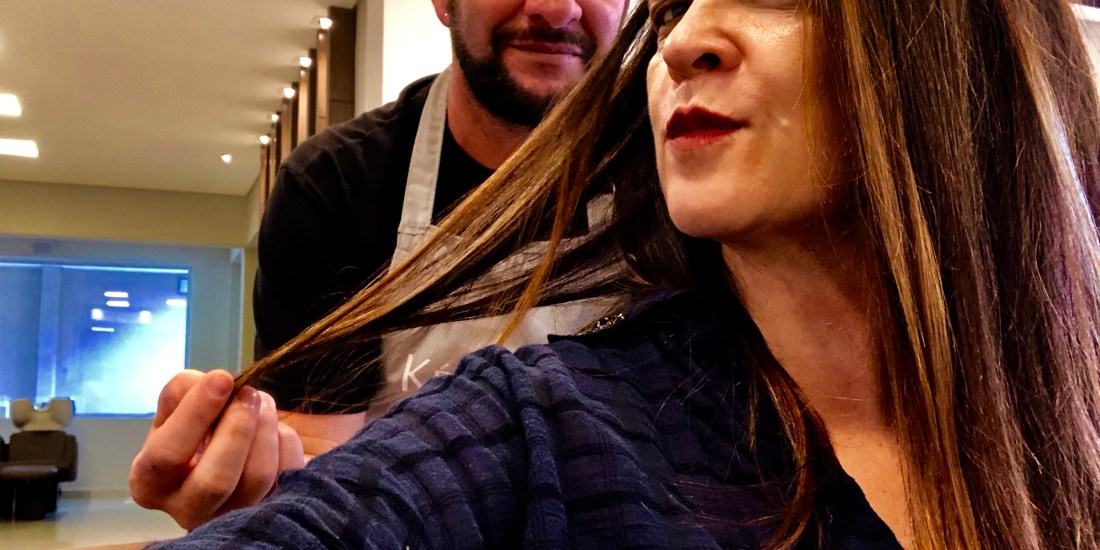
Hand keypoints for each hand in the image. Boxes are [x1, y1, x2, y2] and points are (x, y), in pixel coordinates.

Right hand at [129, 370, 304, 529]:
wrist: (226, 450)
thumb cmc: (193, 430)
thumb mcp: (176, 407)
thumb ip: (185, 390)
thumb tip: (216, 383)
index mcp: (150, 483)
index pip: (167, 456)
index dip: (196, 414)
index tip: (222, 379)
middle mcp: (187, 511)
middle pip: (215, 480)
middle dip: (238, 428)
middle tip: (249, 393)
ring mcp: (231, 516)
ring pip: (256, 477)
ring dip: (266, 428)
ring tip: (261, 402)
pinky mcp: (269, 509)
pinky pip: (287, 474)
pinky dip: (285, 441)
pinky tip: (273, 428)